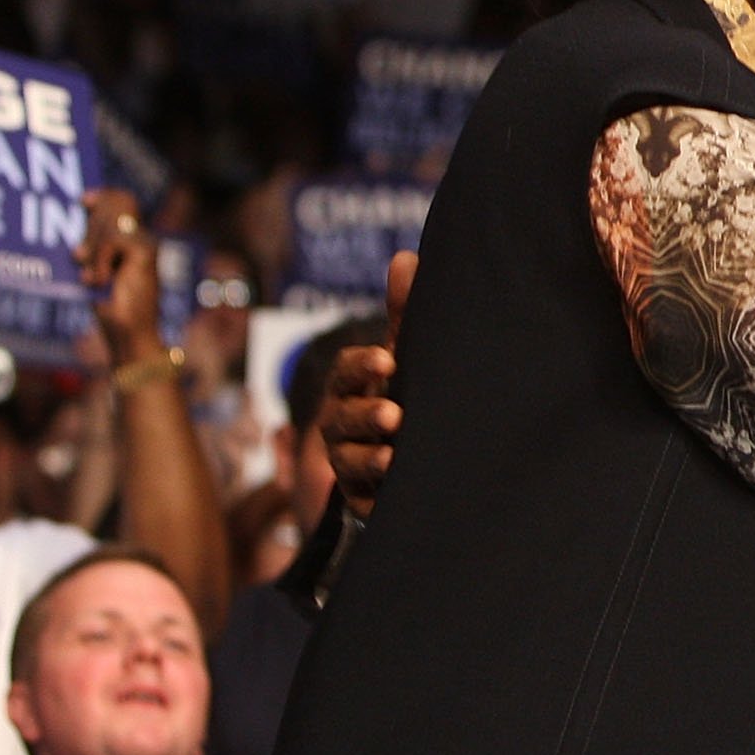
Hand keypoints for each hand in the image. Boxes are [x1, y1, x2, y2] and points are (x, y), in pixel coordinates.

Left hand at [77, 191, 161, 361]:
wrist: (130, 334)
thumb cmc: (111, 306)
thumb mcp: (96, 267)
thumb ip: (93, 243)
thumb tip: (80, 216)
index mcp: (132, 238)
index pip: (121, 200)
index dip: (103, 195)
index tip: (83, 200)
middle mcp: (143, 237)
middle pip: (118, 201)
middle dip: (92, 223)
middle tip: (80, 256)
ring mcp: (147, 244)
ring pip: (111, 221)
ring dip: (93, 247)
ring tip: (90, 276)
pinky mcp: (146, 253)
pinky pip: (112, 240)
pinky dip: (99, 260)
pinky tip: (97, 280)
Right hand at [319, 252, 412, 519]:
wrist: (412, 458)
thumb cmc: (405, 393)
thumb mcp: (406, 355)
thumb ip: (402, 312)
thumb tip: (406, 257)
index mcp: (353, 386)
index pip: (347, 372)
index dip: (362, 366)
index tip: (388, 360)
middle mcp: (344, 423)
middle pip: (342, 417)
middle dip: (365, 414)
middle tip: (394, 414)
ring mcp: (350, 461)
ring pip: (348, 459)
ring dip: (368, 455)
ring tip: (393, 455)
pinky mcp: (364, 497)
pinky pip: (362, 497)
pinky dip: (373, 493)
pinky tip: (392, 486)